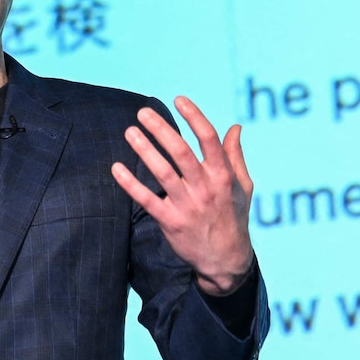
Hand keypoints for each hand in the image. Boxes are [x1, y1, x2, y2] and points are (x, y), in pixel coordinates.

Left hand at [111, 97, 255, 294]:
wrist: (226, 261)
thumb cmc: (234, 217)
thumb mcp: (243, 186)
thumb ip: (235, 156)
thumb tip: (235, 127)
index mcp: (223, 176)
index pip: (209, 140)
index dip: (194, 117)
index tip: (179, 99)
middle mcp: (205, 189)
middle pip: (181, 153)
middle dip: (162, 130)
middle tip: (142, 112)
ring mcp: (187, 206)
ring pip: (162, 173)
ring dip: (145, 150)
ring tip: (130, 132)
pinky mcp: (170, 222)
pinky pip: (147, 200)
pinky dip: (130, 184)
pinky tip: (116, 168)